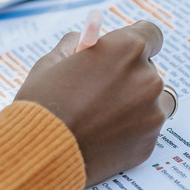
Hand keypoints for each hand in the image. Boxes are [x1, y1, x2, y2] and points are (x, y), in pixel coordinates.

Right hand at [15, 21, 173, 186]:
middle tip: (100, 92)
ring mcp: (152, 113)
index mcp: (126, 49)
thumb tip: (88, 44)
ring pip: (152, 102)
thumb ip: (76, 47)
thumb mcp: (52, 62)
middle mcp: (147, 78)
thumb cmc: (41, 105)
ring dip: (135, 105)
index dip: (134, 44)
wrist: (38, 154)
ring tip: (102, 117)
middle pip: (149, 70)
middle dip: (128, 78)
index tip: (123, 55)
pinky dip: (129, 131)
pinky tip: (102, 136)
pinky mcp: (149, 143)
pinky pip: (145, 130)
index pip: (151, 35)